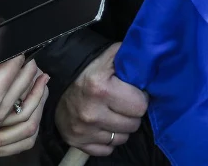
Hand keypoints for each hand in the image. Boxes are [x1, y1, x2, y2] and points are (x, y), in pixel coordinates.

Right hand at [0, 12, 46, 143]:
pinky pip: (14, 112)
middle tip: (32, 43)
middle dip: (30, 63)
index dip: (21, 48)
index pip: (17, 67)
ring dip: (31, 83)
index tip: (23, 34)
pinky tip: (21, 85)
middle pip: (25, 83)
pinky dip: (22, 98)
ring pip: (24, 101)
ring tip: (35, 63)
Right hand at [55, 42, 147, 156]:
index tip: (132, 92)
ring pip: (122, 138)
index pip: (140, 105)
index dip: (139, 97)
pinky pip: (108, 149)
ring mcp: (84, 131)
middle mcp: (92, 112)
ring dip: (121, 127)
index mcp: (100, 88)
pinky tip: (104, 125)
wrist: (56, 84)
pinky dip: (108, 139)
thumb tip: (151, 58)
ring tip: (113, 113)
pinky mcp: (78, 143)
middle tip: (123, 103)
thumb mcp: (106, 57)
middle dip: (131, 113)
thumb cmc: (87, 70)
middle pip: (133, 125)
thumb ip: (128, 57)